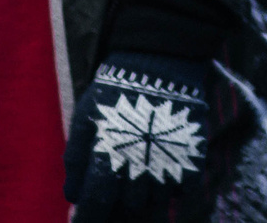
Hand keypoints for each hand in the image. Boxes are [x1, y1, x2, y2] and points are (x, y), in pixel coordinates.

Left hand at [64, 51, 225, 220]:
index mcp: (108, 158)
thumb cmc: (116, 90)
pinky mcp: (193, 154)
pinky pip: (184, 190)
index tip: (86, 222)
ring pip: (156, 201)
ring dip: (147, 193)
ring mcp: (169, 161)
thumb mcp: (85, 118)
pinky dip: (175, 187)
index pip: (96, 206)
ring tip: (143, 170)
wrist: (161, 59)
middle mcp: (138, 165)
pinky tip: (166, 169)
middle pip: (129, 207)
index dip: (89, 220)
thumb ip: (76, 158)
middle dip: (120, 200)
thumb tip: (73, 195)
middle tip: (120, 182)